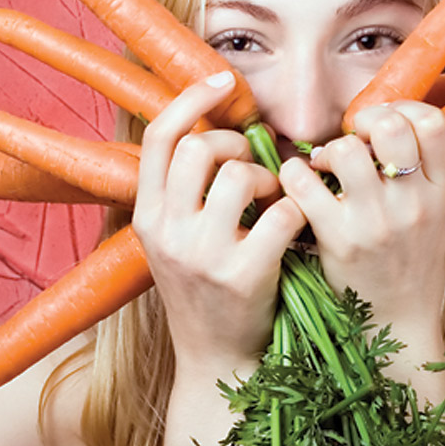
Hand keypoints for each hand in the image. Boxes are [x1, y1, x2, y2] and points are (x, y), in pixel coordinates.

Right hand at [132, 73, 306, 373]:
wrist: (217, 365)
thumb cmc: (207, 294)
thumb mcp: (175, 243)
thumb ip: (184, 194)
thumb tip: (213, 129)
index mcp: (147, 218)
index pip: (159, 135)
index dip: (192, 98)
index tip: (224, 80)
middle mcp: (166, 233)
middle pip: (198, 148)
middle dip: (236, 146)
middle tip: (256, 166)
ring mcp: (203, 255)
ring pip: (240, 176)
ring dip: (269, 178)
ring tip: (275, 200)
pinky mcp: (243, 276)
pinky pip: (281, 214)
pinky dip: (297, 210)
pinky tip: (297, 226)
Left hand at [278, 101, 444, 344]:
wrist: (400, 324)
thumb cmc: (412, 261)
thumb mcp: (438, 214)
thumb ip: (424, 170)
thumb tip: (389, 119)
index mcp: (444, 192)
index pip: (433, 123)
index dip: (403, 109)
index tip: (384, 124)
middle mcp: (415, 203)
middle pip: (390, 127)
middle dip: (364, 121)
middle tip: (353, 138)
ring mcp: (376, 222)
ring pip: (346, 150)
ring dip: (329, 150)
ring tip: (326, 166)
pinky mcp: (338, 240)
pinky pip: (304, 183)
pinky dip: (294, 173)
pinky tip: (300, 183)